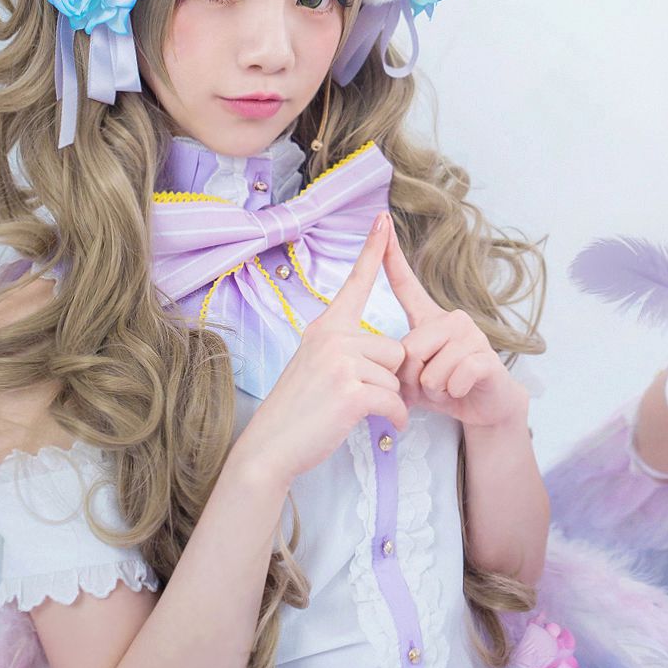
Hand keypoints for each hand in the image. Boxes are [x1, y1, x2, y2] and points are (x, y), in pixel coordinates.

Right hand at [237, 215, 407, 487]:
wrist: (271, 448)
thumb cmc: (297, 412)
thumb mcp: (314, 366)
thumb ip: (344, 351)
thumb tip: (387, 356)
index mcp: (324, 328)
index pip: (355, 284)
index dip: (372, 251)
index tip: (384, 219)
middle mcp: (332, 337)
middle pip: (394, 349)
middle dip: (389, 378)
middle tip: (361, 398)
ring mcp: (341, 363)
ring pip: (396, 376)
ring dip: (389, 401)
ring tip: (360, 413)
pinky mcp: (351, 391)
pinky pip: (395, 401)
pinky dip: (397, 418)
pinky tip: (387, 426)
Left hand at [382, 227, 529, 432]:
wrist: (485, 406)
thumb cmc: (446, 387)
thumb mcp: (414, 376)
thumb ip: (398, 364)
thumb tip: (385, 364)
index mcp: (431, 319)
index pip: (407, 284)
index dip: (392, 256)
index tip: (382, 223)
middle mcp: (452, 318)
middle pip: (410, 348)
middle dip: (412, 379)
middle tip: (428, 385)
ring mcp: (471, 335)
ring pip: (431, 369)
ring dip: (434, 389)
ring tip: (447, 388)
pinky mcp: (486, 356)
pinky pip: (454, 376)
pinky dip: (452, 393)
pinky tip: (462, 391)